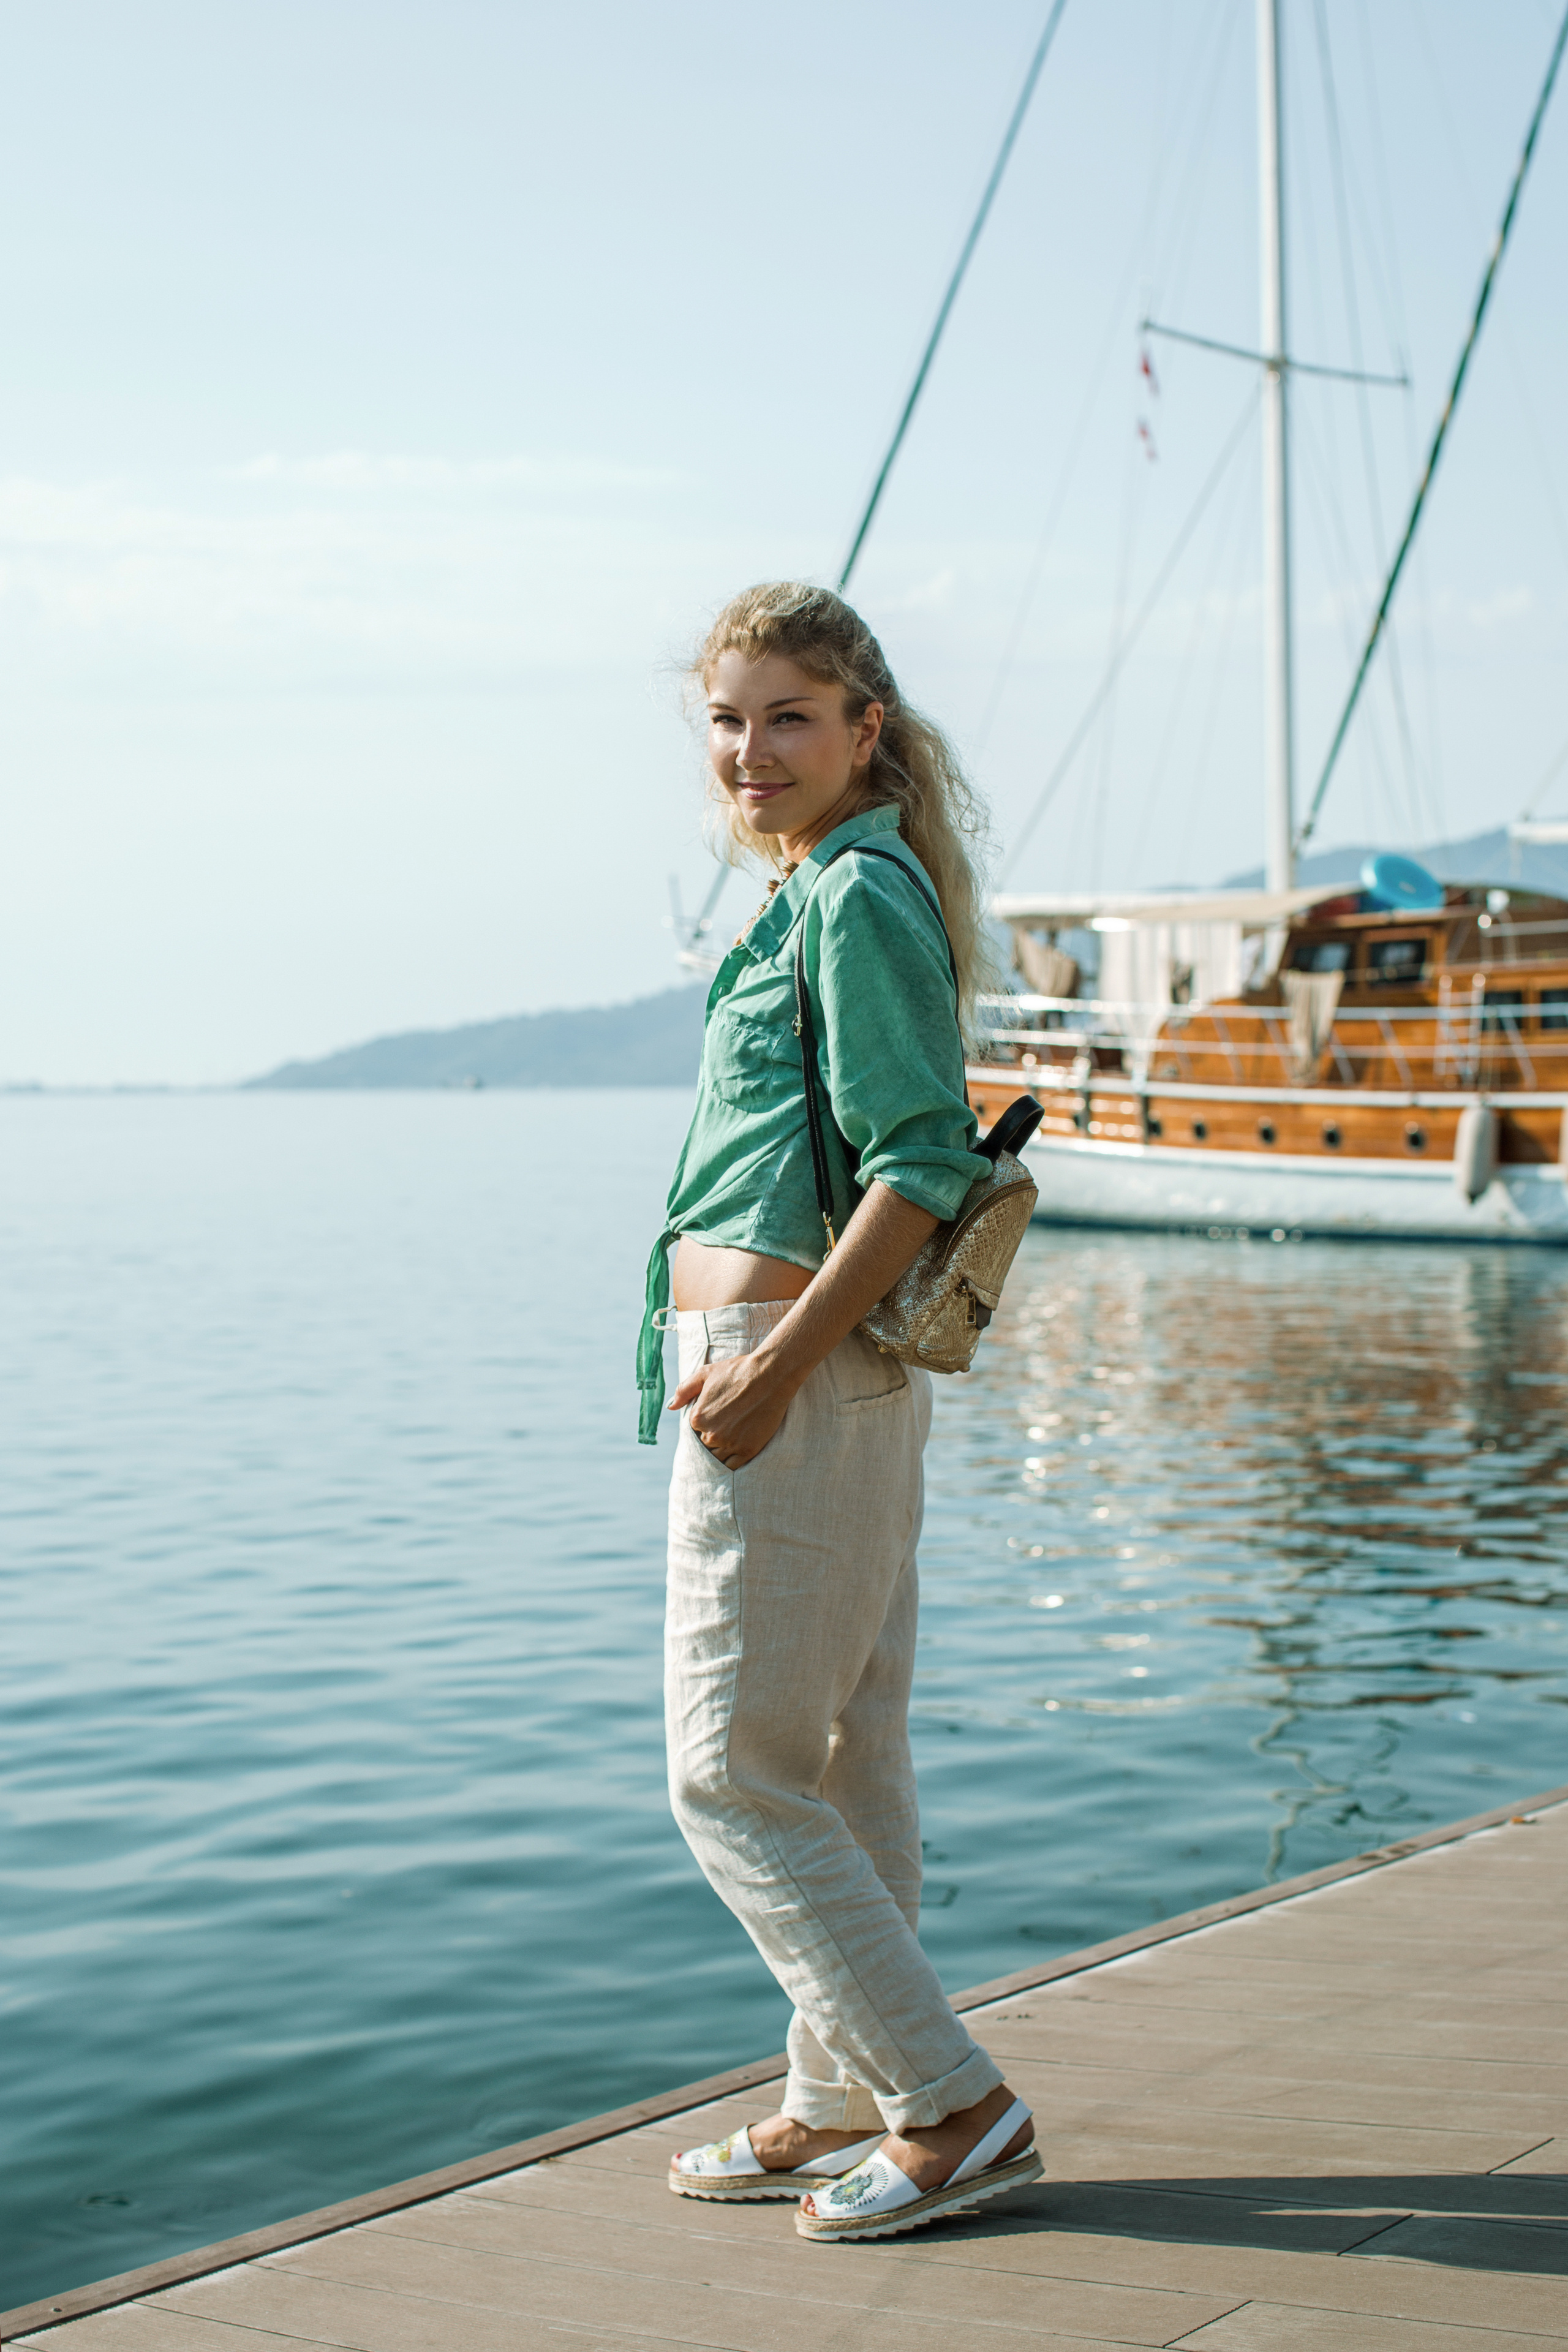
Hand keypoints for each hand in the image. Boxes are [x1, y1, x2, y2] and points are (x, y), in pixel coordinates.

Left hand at [668, 1350, 800, 1467]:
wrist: (770, 1375)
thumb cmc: (737, 1371)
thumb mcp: (705, 1373)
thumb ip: (684, 1390)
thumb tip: (670, 1407)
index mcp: (697, 1417)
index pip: (695, 1431)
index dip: (705, 1426)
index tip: (717, 1419)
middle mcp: (711, 1434)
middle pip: (705, 1446)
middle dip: (713, 1439)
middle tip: (727, 1428)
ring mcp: (729, 1444)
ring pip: (718, 1458)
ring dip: (722, 1451)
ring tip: (732, 1439)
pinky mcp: (748, 1450)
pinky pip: (732, 1466)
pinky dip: (732, 1462)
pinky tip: (736, 1453)